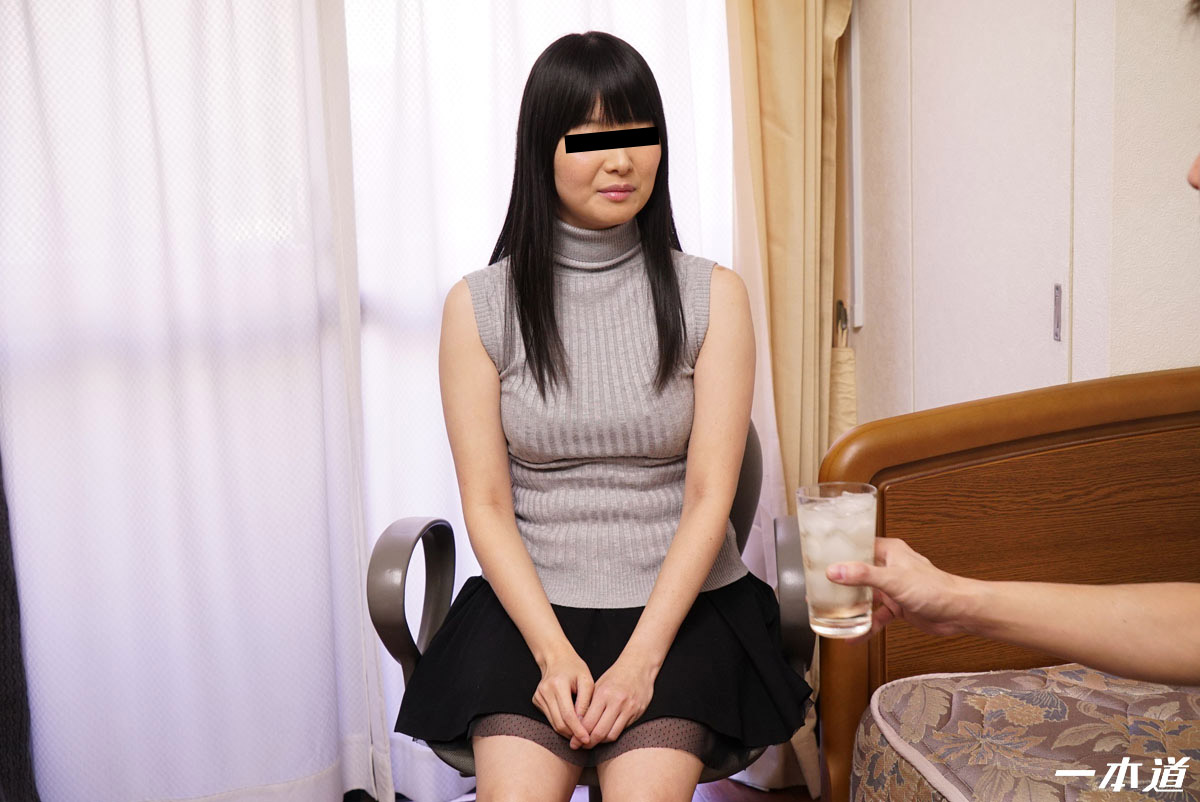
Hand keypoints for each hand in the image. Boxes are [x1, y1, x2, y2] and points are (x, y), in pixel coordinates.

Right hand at [533, 649, 594, 748]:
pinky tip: (571, 726)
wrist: (557, 658)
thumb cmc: (575, 669)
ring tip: (580, 735)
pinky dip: (561, 725)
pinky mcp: (536, 700)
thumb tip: (584, 724)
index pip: (568, 715)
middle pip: (559, 723)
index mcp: (558, 685)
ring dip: (567, 732)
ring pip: (554, 724)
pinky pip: (550, 719)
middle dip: (573, 734)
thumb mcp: (587, 681)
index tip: (587, 739)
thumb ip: (586, 702)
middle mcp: (545, 691)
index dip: (578, 730)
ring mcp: (538, 696)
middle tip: (585, 741)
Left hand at [571, 654, 657, 748]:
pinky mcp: (636, 713)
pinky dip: (611, 736)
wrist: (639, 666)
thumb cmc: (616, 675)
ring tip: (592, 742)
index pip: (588, 721)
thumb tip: (577, 724)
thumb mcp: (599, 685)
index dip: (578, 734)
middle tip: (580, 746)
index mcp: (603, 694)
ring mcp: (628, 709)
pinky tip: (605, 735)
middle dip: (587, 743)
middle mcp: (616, 702)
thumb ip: (590, 704)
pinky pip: (621, 730)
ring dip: (600, 742)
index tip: (573, 740)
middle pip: (599, 732)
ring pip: (611, 735)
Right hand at [826, 537, 974, 643]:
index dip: (838, 552)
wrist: (958, 612)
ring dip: (851, 606)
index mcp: (889, 551)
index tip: (818, 559)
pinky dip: (865, 625)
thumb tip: (835, 571)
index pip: (857, 546)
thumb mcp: (893, 579)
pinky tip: (854, 635)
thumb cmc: (935, 588)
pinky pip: (876, 615)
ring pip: (865, 595)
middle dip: (840, 582)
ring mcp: (892, 588)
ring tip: (830, 611)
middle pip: (857, 572)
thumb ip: (862, 575)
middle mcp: (889, 567)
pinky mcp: (898, 606)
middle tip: (818, 588)